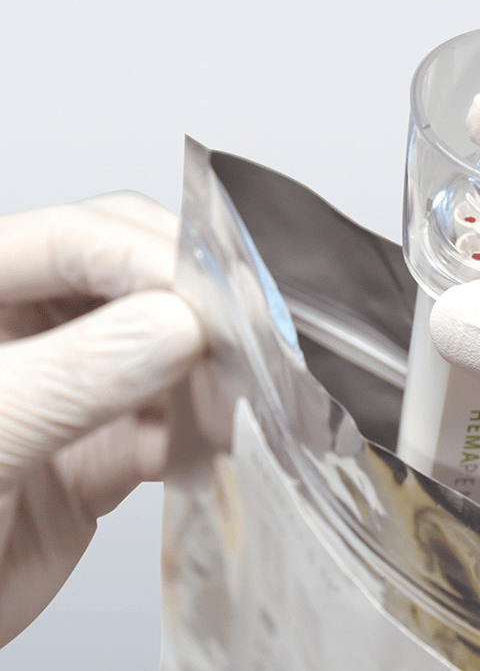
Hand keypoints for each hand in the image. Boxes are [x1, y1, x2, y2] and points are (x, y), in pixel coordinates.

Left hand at [0, 192, 201, 644]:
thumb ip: (75, 375)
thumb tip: (180, 325)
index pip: (77, 238)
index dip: (151, 259)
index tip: (212, 303)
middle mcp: (28, 331)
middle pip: (134, 279)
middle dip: (192, 305)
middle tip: (241, 336)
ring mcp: (69, 390)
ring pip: (165, 351)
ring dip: (206, 372)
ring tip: (238, 393)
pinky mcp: (102, 452)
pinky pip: (171, 426)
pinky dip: (201, 435)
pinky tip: (211, 444)